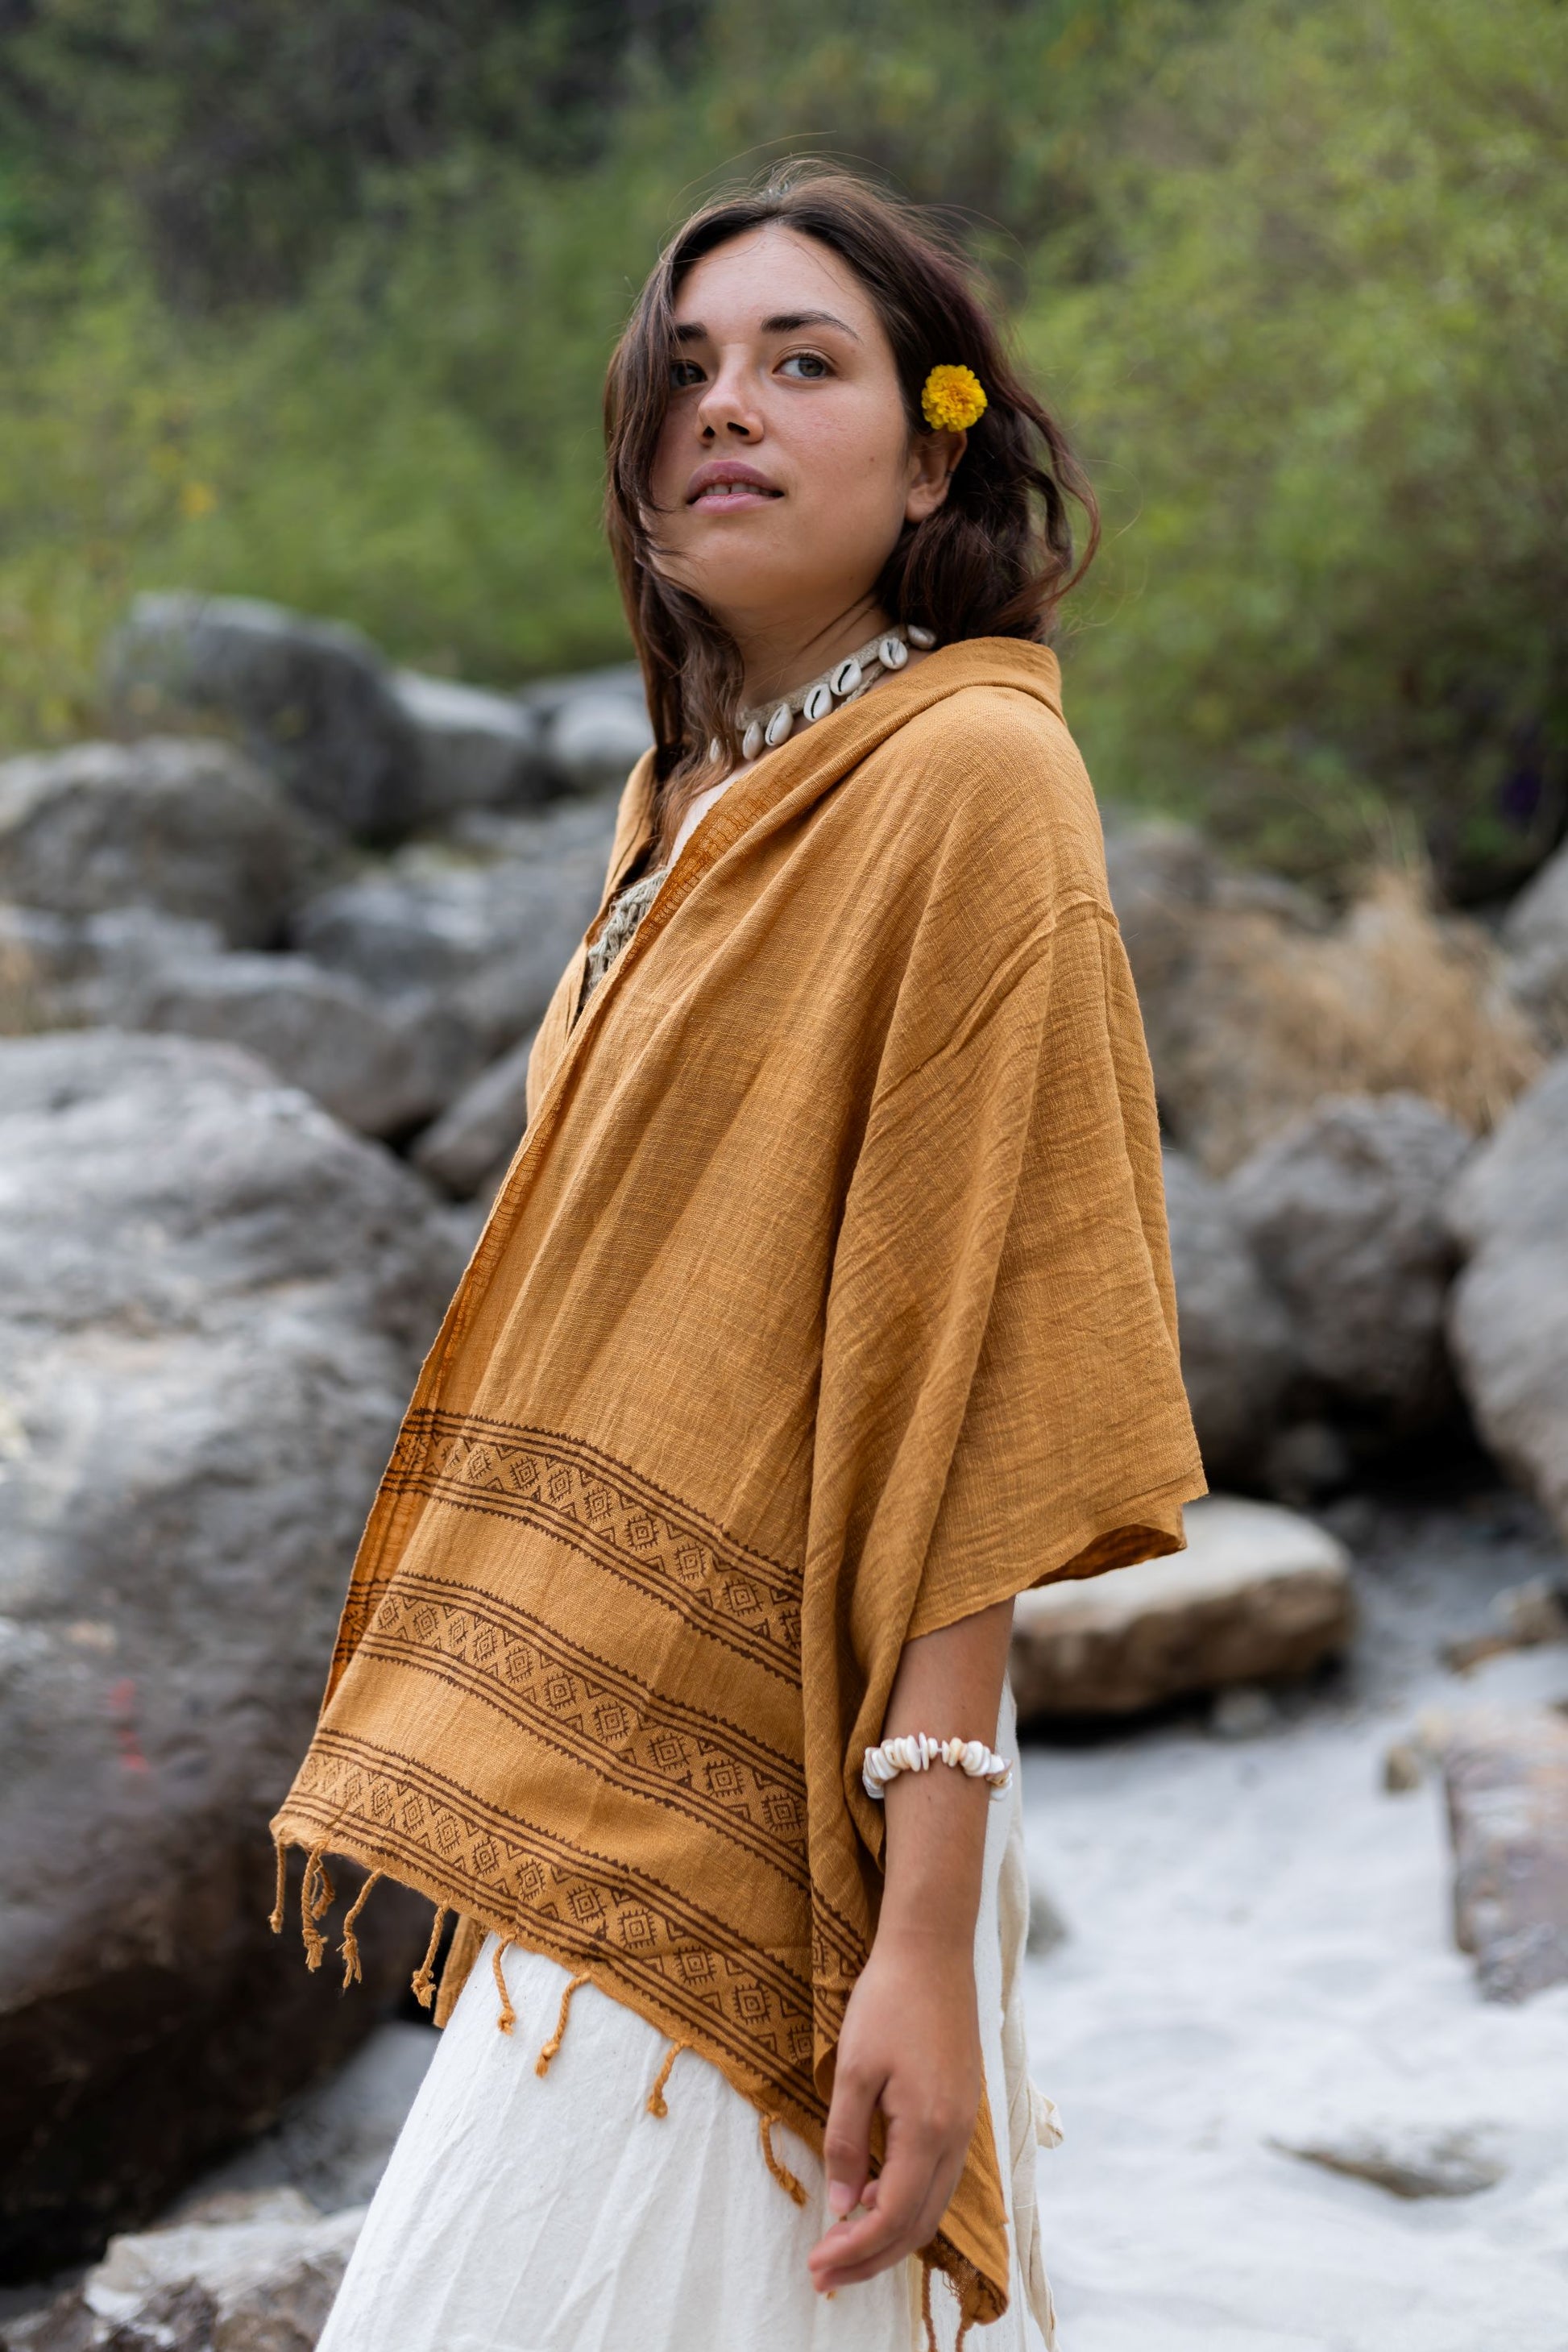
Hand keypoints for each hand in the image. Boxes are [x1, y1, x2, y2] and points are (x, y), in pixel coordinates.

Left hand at [807, 1924, 980, 2293]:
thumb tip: (842, 2205)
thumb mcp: (853, 2069)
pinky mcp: (963, 2109)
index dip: (855, 2250)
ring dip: (890, 2233)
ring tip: (843, 2242)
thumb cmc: (888, 2001)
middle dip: (872, 2258)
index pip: (894, 2216)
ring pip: (933, 2205)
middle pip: (919, 2225)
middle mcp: (956, 2136)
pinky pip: (940, 2177)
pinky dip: (908, 2201)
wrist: (933, 1949)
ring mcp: (965, 2124)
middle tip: (825, 2274)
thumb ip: (847, 2140)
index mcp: (928, 2129)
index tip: (817, 2266)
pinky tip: (874, 2191)